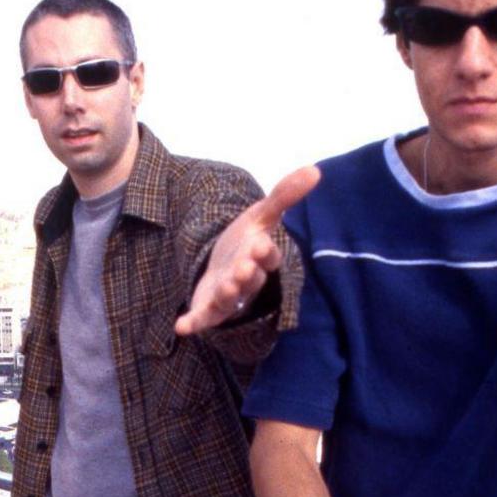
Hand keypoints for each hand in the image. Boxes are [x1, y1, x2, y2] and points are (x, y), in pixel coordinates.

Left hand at [174, 165, 319, 335]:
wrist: (224, 261)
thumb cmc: (247, 240)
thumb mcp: (261, 214)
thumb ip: (284, 195)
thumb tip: (314, 170)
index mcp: (262, 258)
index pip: (269, 258)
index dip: (265, 253)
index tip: (261, 243)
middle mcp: (248, 279)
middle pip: (251, 280)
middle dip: (247, 274)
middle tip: (243, 267)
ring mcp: (229, 296)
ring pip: (231, 299)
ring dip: (228, 294)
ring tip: (225, 286)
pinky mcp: (209, 309)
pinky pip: (203, 319)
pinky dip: (194, 324)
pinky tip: (181, 326)